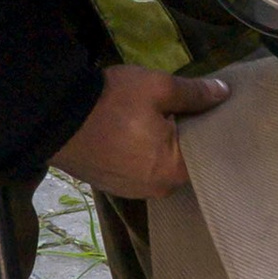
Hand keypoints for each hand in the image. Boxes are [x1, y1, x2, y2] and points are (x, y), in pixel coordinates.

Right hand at [50, 67, 228, 200]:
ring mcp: (132, 190)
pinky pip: (138, 169)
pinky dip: (141, 153)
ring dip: (161, 146)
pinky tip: (135, 132)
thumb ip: (195, 93)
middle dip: (186, 137)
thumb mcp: (158, 87)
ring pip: (160, 165)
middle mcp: (157, 189)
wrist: (54, 117)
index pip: (209, 155)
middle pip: (184, 162)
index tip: (213, 112)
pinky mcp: (112, 184)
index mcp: (174, 171)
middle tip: (186, 109)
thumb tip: (224, 93)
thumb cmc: (112, 102)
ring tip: (158, 118)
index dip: (211, 131)